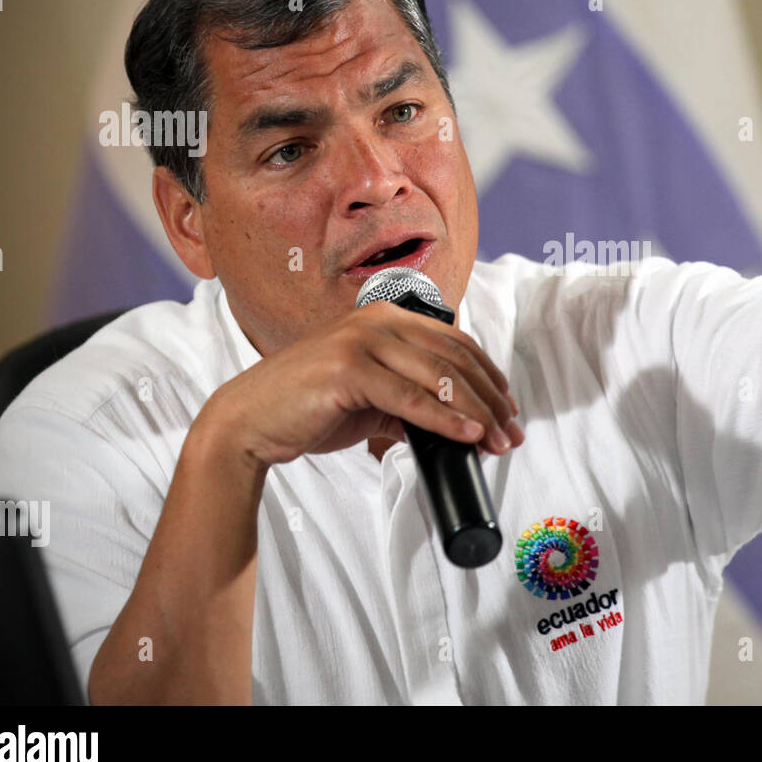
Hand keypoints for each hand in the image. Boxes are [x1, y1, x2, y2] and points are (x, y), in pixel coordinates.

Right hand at [198, 300, 523, 469]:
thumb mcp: (372, 399)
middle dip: (490, 401)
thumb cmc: (309, 408)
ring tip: (497, 442)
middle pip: (455, 360)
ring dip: (476, 413)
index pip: (456, 345)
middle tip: (511, 434)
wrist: (250, 422)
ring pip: (439, 377)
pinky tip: (467, 435)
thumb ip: (410, 402)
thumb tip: (458, 426)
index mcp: (387, 319)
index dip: (489, 378)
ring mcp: (361, 340)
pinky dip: (445, 419)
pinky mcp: (347, 368)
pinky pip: (409, 398)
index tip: (509, 410)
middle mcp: (378, 321)